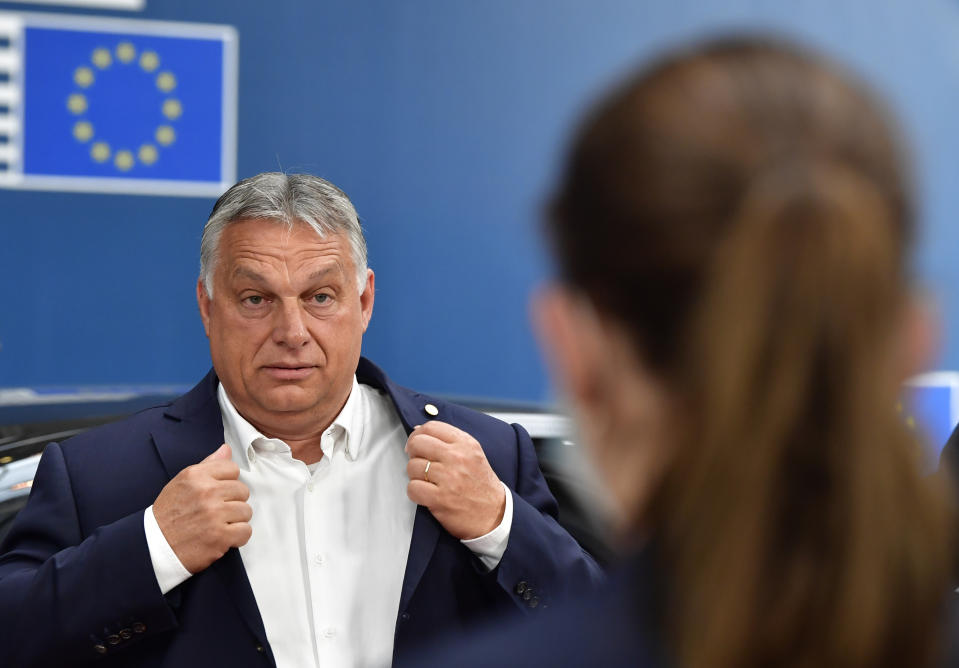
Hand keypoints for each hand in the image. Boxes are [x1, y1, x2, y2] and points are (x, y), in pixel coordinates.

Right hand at [152, 443, 251, 573]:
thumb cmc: (169, 514)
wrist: (155, 546)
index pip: (232, 469)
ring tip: (218, 524)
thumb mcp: (182, 483)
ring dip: (236, 520)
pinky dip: (237, 537)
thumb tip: (226, 449)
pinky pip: (245, 531)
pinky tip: (223, 536)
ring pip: (246, 511)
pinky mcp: (219, 536)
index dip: (228, 482)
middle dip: (232, 502)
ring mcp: (214, 514)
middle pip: (242, 490)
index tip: (218, 492)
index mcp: (196, 476)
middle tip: (217, 511)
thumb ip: (208, 465)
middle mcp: (206, 492)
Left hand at [405, 421, 505, 539]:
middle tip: (420, 463)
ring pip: (412, 466)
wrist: (495, 515)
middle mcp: (458, 458)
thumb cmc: (481, 486)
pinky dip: (416, 492)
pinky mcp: (440, 498)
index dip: (417, 435)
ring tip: (428, 481)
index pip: (431, 427)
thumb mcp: (473, 454)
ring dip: (416, 475)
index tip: (417, 444)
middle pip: (417, 443)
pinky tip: (427, 494)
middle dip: (413, 454)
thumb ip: (449, 441)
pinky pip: (413, 488)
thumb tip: (419, 432)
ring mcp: (449, 478)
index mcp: (466, 444)